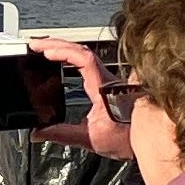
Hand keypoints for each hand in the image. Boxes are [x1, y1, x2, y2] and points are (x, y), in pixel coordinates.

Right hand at [29, 35, 136, 159]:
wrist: (149, 141)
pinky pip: (89, 61)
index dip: (64, 51)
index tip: (45, 51)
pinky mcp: (108, 83)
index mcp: (103, 88)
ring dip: (64, 48)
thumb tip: (38, 133)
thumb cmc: (126, 139)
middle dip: (57, 44)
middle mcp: (107, 79)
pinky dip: (72, 56)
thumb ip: (62, 134)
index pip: (84, 59)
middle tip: (35, 44)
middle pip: (82, 50)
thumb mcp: (91, 139)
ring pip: (86, 53)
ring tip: (44, 48)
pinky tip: (61, 59)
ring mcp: (108, 79)